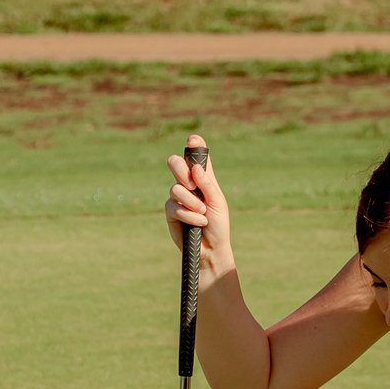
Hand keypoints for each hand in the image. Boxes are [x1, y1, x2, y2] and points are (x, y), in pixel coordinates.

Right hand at [164, 138, 231, 270]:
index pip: (197, 157)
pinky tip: (199, 222)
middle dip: (181, 170)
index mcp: (204, 178)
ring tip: (203, 213)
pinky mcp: (171, 211)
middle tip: (192, 184)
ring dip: (191, 202)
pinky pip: (173, 206)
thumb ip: (207, 184)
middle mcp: (189, 184)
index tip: (193, 140)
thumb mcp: (218, 202)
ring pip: (175, 188)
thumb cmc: (218, 225)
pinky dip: (188, 215)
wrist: (210, 249)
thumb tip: (195, 168)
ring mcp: (178, 197)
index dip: (194, 145)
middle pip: (175, 163)